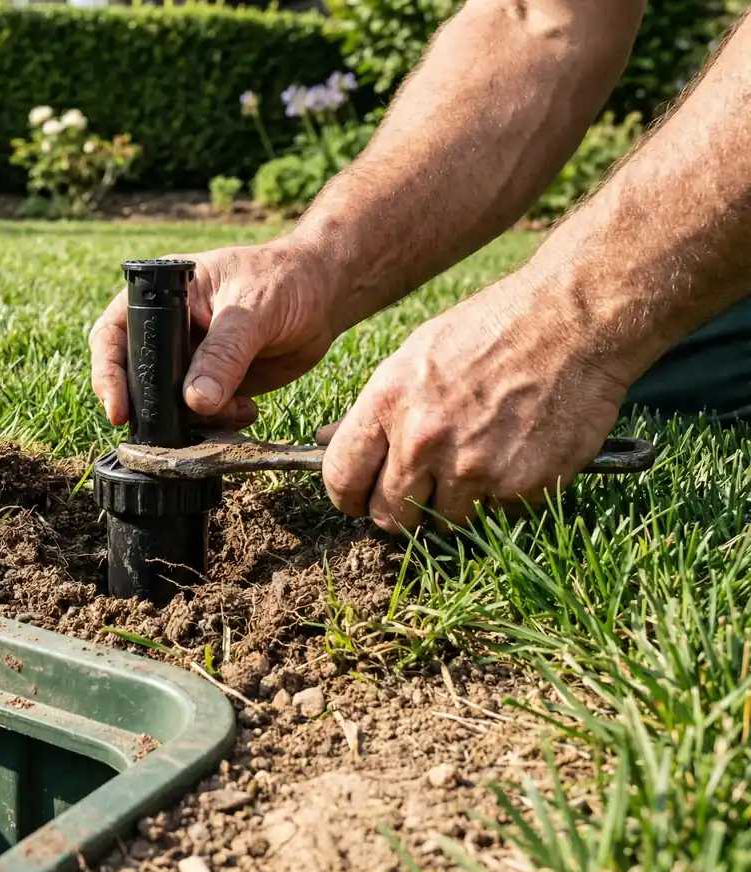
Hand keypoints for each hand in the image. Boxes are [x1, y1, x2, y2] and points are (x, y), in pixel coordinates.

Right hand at [89, 239, 340, 428]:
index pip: (114, 334)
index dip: (108, 372)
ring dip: (195, 420)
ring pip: (170, 405)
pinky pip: (203, 415)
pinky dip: (219, 423)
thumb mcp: (253, 310)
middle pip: (137, 377)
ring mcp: (191, 360)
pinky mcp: (216, 383)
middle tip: (174, 429)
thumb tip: (195, 400)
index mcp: (161, 295)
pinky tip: (247, 410)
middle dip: (154, 408)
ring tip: (234, 409)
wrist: (325, 296)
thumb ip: (224, 354)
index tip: (118, 409)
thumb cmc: (286, 279)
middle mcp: (169, 330)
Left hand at [317, 271, 632, 533]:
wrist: (574, 321)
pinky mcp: (519, 487)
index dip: (349, 496)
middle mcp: (424, 441)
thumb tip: (323, 440)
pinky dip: (502, 499)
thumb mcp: (415, 355)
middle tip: (422, 488)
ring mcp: (473, 468)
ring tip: (477, 463)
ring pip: (442, 523)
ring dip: (454, 506)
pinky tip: (514, 457)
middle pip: (389, 516)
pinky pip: (495, 517)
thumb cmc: (492, 330)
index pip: (341, 479)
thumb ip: (373, 409)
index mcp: (388, 403)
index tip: (362, 497)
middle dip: (400, 510)